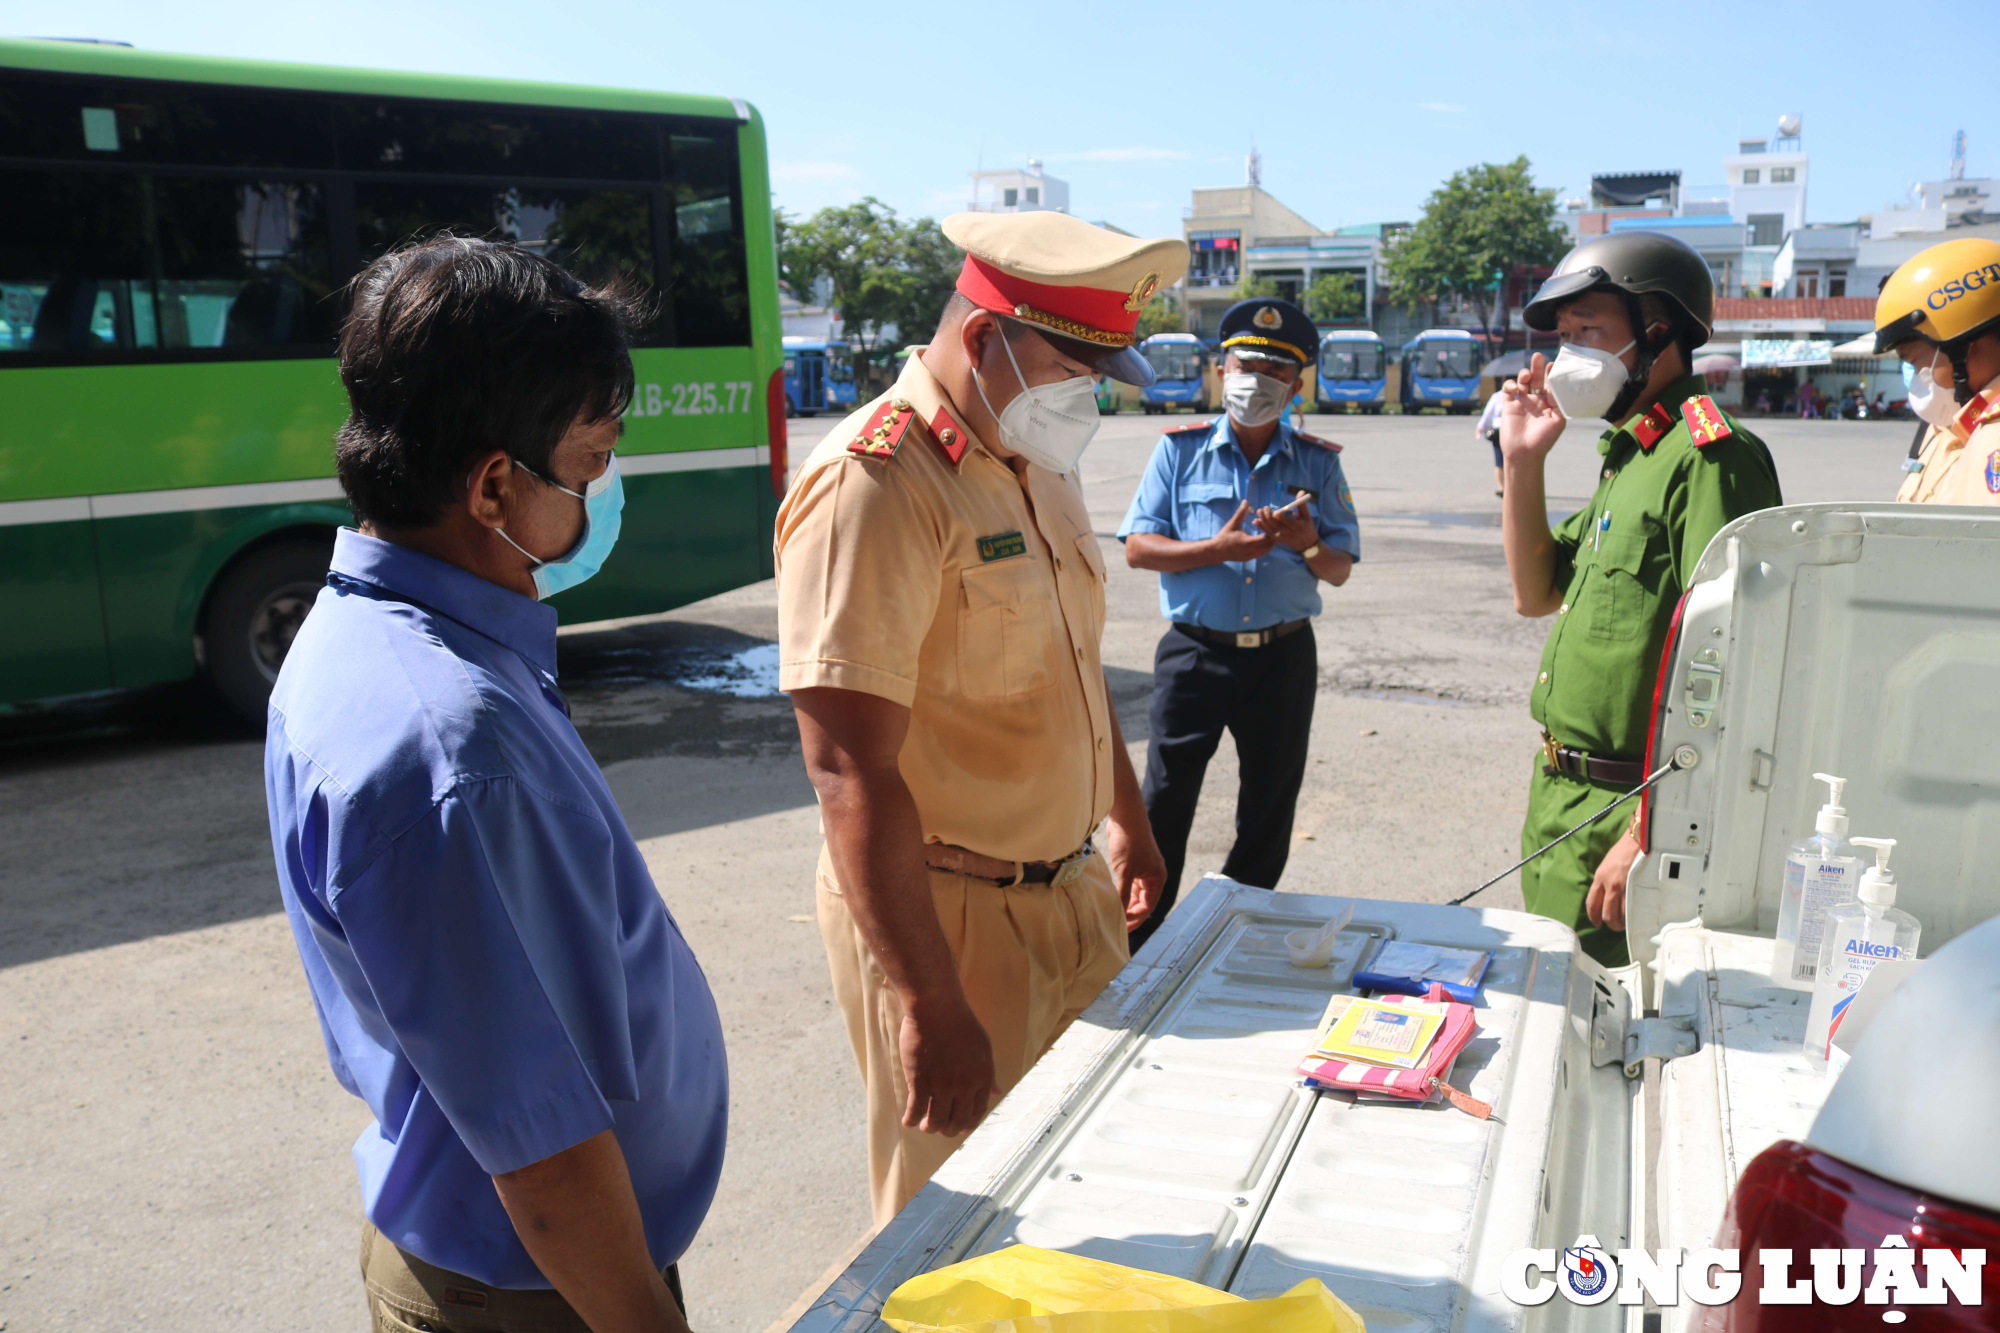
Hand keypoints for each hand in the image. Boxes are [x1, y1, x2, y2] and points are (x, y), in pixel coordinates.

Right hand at [899, 992, 1000, 1136]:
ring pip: (937, 1120)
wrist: (936, 1006)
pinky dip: (911, 1120)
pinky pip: (916, 1110)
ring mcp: (943, 1084)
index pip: (977, 1112)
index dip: (968, 1123)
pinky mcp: (920, 1081)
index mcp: (983, 1076)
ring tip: (925, 1126)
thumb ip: (988, 1073)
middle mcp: (965, 1085)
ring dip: (930, 1128)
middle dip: (949, 1130)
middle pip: (958, 1121)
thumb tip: (997, 1092)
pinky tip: (908, 1121)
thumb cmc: (960, 1023)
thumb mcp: (983, 1047)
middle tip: (941, 1128)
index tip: (960, 1127)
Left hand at [1103, 810, 1166, 931]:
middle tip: (1115, 922)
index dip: (1135, 918)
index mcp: (1157, 879)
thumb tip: (1119, 914)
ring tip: (1112, 912)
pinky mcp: (1134, 862)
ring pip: (1135, 892)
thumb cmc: (1129, 843)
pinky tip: (1112, 896)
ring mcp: (1144, 868)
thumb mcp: (1125, 872)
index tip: (1121, 927)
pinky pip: (1130, 882)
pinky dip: (1122, 890)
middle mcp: (1153, 875)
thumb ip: (1123, 894)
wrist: (1126, 818)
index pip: (1147, 906)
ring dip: (1126, 902)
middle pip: (1142, 901)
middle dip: (1130, 912)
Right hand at [1205, 500, 1276, 562]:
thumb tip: (1246, 501)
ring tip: (1272, 534)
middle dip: (1273, 537)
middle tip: (1276, 529)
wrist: (1216, 551)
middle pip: (1269, 545)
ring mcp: (1250, 556)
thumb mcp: (1233, 524)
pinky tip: (1264, 540)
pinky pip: (1260, 553)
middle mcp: (1251, 551)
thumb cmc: (1224, 536)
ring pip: (1266, 551)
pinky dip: (1264, 547)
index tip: (1273, 524)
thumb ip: (1241, 513)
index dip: (1271, 531)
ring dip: (1269, 543)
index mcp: (1248, 542)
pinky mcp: (1248, 559)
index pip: (1266, 538)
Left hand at [1254, 499, 1318, 552]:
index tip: (1275, 511)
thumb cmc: (1307, 526)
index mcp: (1298, 527)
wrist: (1306, 543)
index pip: (1289, 523)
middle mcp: (1290, 533)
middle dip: (1270, 517)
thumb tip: (1301, 491)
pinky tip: (1256, 521)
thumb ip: (1302, 504)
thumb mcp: (1306, 516)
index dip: (1281, 518)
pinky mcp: (1277, 540)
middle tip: (1265, 508)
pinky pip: (1268, 533)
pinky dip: (1262, 527)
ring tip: (1259, 511)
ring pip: (1271, 530)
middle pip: (1278, 526)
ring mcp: (1282, 538)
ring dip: (1264, 521)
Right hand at [1499, 352, 1566, 461]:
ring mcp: (1522, 401)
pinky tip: (1515, 388)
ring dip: (1524, 374)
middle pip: (1537, 378)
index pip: (1551, 383)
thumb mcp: (1558, 420)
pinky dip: (1510, 384)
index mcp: (1550, 402)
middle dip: (1538, 367)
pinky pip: (1508, 389)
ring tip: (1527, 375)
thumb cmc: (1544, 439)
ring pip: (1523, 381)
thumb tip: (1557, 384)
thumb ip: (1559, 401)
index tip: (1552, 364)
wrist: (1524, 453)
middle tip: (1538, 356)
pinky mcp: (1509, 405)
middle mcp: (1536, 400)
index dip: (1551, 373)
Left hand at [1585, 830, 1642, 932]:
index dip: (1593, 916)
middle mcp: (1610, 884)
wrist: (1639, 840)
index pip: (1592, 903)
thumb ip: (1605, 880)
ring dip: (1624, 923)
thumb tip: (1607, 896)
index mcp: (1600, 878)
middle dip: (1610, 924)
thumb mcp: (1607, 865)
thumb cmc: (1624, 850)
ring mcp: (1625, 887)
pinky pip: (1634, 909)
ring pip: (1621, 915)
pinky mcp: (1639, 887)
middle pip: (1607, 914)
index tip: (1596, 923)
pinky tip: (1637, 917)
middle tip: (1616, 926)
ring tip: (1627, 924)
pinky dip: (1635, 916)